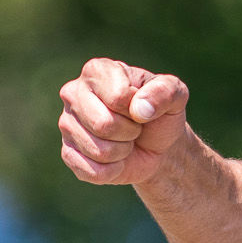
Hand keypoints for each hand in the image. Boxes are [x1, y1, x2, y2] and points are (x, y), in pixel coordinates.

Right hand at [58, 57, 190, 185]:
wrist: (156, 145)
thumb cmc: (160, 113)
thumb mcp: (175, 95)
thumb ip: (165, 92)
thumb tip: (139, 109)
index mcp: (97, 71)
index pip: (117, 97)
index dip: (137, 109)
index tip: (141, 106)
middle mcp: (73, 93)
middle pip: (103, 125)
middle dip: (129, 132)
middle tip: (133, 127)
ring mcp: (66, 123)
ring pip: (99, 150)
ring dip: (122, 151)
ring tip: (124, 140)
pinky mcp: (67, 153)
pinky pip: (93, 171)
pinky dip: (113, 170)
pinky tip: (114, 158)